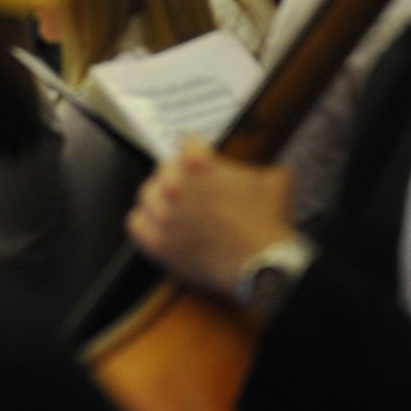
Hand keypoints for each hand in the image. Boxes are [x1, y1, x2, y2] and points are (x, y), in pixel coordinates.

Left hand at [126, 139, 299, 299]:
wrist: (263, 267)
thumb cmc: (267, 223)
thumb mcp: (275, 182)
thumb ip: (264, 167)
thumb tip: (270, 166)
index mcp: (197, 162)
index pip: (188, 143)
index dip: (200, 152)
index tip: (203, 158)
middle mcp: (173, 184)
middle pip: (165, 168)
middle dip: (181, 175)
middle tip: (196, 189)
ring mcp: (162, 214)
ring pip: (148, 194)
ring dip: (161, 198)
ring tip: (177, 208)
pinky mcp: (157, 243)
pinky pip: (136, 222)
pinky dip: (146, 222)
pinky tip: (160, 225)